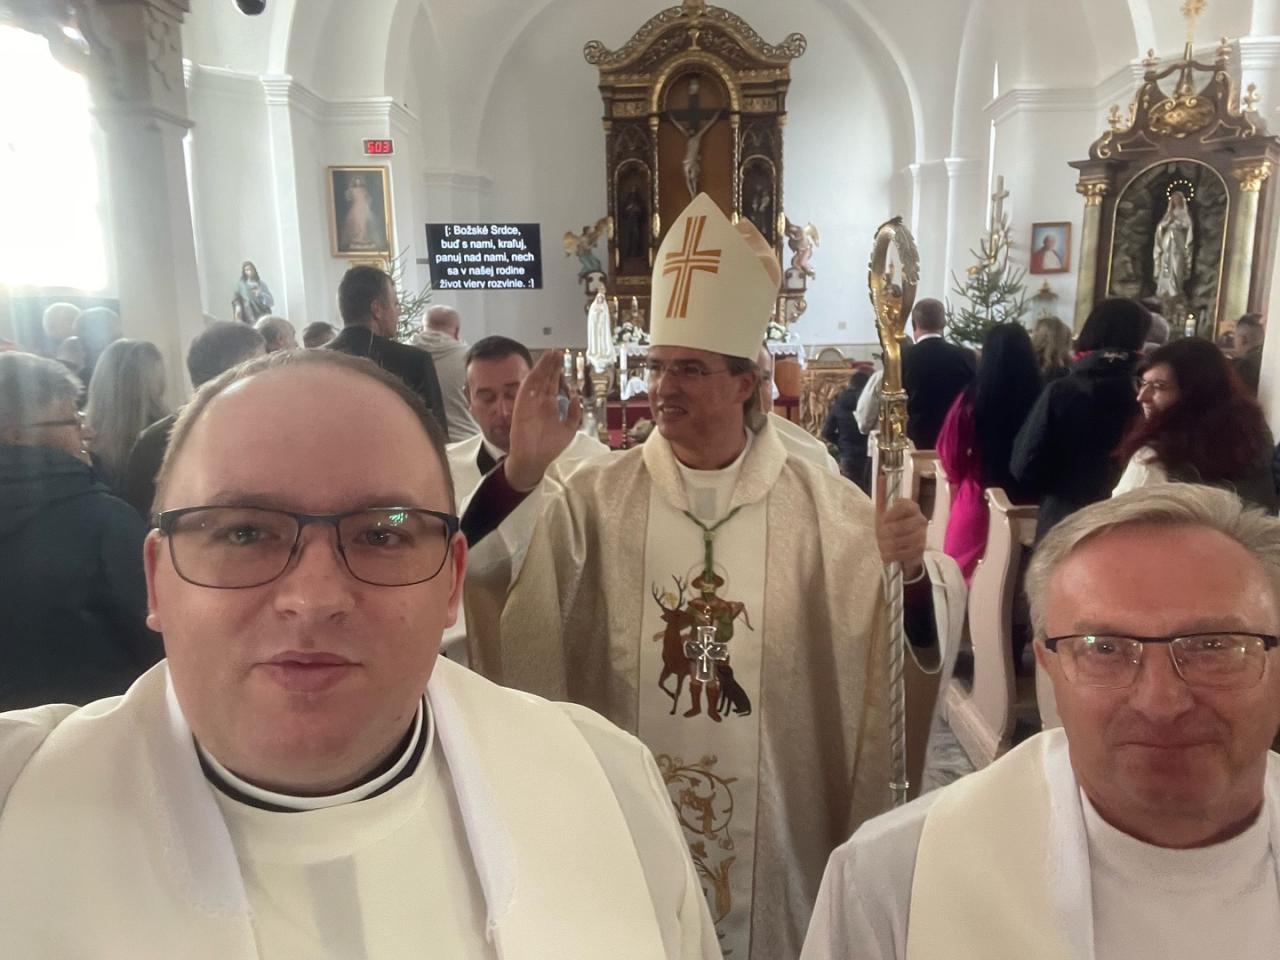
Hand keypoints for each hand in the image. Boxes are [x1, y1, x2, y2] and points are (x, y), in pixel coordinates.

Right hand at [504, 350, 583, 491]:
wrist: (534, 460)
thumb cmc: (550, 447)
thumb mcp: (569, 429)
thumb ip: (574, 413)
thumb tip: (577, 397)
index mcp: (550, 406)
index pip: (553, 384)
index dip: (557, 371)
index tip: (561, 358)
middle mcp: (540, 402)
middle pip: (545, 378)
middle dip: (551, 365)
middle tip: (557, 351)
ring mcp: (530, 403)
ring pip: (537, 380)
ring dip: (542, 367)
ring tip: (550, 354)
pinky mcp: (522, 407)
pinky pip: (526, 390)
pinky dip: (531, 378)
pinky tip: (538, 368)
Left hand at [875, 481, 925, 580]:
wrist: (901, 549)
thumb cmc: (890, 527)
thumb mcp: (883, 512)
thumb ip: (882, 495)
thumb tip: (881, 476)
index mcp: (910, 506)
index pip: (902, 506)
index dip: (891, 515)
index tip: (882, 521)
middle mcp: (920, 518)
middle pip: (899, 526)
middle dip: (885, 535)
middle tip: (879, 538)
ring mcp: (922, 533)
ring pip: (902, 540)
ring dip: (888, 546)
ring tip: (883, 547)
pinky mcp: (922, 548)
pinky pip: (906, 551)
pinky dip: (895, 555)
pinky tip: (889, 555)